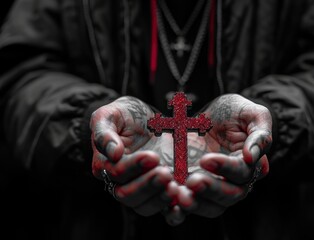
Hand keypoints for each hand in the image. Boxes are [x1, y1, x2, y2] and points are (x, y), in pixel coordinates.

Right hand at [90, 96, 177, 216]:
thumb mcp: (112, 115)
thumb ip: (105, 132)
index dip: (133, 167)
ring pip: (145, 206)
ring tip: (175, 188)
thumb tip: (113, 153)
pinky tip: (184, 200)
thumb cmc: (126, 115)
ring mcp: (142, 189)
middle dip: (147, 186)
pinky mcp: (160, 191)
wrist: (148, 118)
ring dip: (160, 200)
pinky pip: (164, 208)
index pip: (117, 173)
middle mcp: (122, 182)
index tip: (153, 156)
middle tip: (165, 173)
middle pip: (128, 195)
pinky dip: (173, 209)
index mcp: (106, 165)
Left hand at [177, 94, 272, 217]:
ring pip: (209, 206)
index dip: (226, 167)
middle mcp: (233, 182)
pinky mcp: (192, 189)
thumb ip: (259, 133)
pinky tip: (169, 207)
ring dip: (195, 204)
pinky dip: (178, 212)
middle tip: (193, 182)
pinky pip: (188, 208)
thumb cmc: (235, 113)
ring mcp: (212, 187)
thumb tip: (251, 157)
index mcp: (249, 165)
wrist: (210, 116)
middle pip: (228, 196)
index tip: (206, 159)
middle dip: (211, 190)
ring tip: (179, 195)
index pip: (241, 173)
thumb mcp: (252, 114)